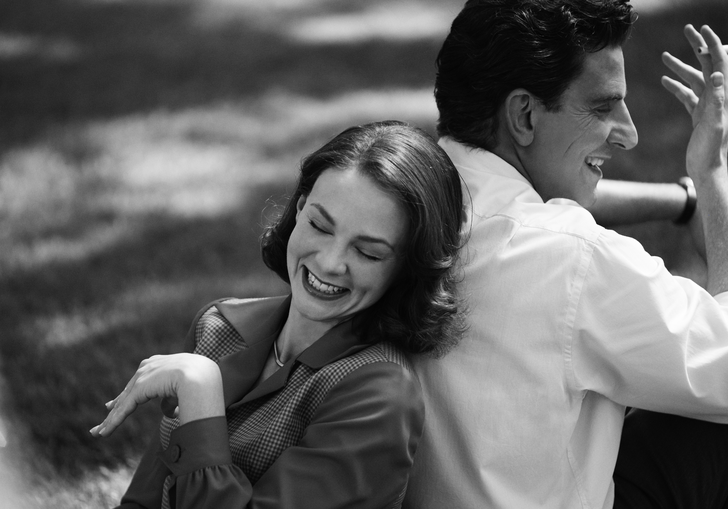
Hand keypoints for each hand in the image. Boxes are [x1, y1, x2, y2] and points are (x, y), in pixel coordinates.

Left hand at [90, 353, 224, 437]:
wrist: (199, 374)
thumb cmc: (199, 380)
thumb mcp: (183, 390)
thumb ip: (171, 400)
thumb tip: (167, 414)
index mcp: (158, 364)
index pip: (138, 381)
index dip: (127, 395)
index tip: (114, 404)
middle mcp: (147, 367)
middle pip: (127, 392)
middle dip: (115, 407)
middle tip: (103, 421)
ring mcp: (142, 378)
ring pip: (123, 403)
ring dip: (111, 420)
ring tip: (98, 433)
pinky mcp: (139, 389)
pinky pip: (124, 409)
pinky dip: (113, 423)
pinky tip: (104, 433)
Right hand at [661, 25, 727, 183]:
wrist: (706, 169)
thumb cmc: (711, 149)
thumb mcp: (715, 123)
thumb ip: (717, 100)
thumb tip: (718, 74)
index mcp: (722, 95)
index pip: (719, 63)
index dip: (712, 45)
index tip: (702, 30)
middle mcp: (717, 96)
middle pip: (707, 65)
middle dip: (697, 47)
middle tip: (687, 29)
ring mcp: (707, 105)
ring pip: (694, 79)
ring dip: (680, 67)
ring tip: (665, 56)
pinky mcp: (698, 115)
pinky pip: (687, 96)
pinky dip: (676, 87)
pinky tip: (664, 81)